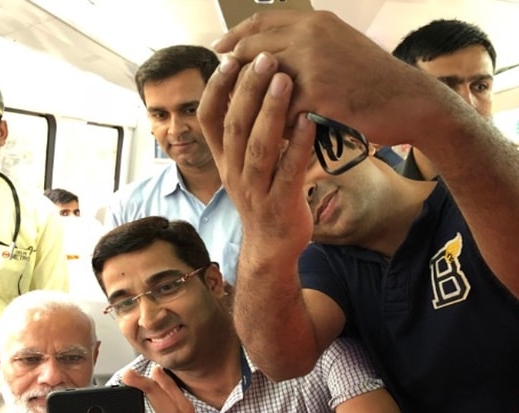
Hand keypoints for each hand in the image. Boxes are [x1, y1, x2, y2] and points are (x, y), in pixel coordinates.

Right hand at [198, 52, 314, 263]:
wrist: (272, 247)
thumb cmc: (263, 197)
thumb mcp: (242, 165)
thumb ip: (242, 133)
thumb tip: (246, 87)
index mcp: (223, 160)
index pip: (208, 119)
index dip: (216, 89)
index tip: (228, 59)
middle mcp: (234, 173)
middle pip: (234, 126)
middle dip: (248, 90)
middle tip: (265, 59)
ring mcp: (256, 191)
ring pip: (258, 147)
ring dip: (270, 112)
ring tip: (284, 80)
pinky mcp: (281, 204)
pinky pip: (289, 171)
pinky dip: (298, 145)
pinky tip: (310, 121)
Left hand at [211, 10, 427, 145]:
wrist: (410, 102)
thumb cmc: (377, 82)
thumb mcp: (343, 49)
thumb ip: (311, 46)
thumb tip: (277, 55)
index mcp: (316, 22)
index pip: (262, 21)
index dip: (237, 35)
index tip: (220, 48)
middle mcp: (312, 34)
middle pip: (254, 49)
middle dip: (235, 72)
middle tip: (225, 92)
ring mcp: (314, 61)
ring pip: (263, 81)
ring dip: (253, 102)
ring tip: (247, 118)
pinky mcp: (318, 92)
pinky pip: (282, 109)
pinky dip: (277, 123)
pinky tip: (277, 135)